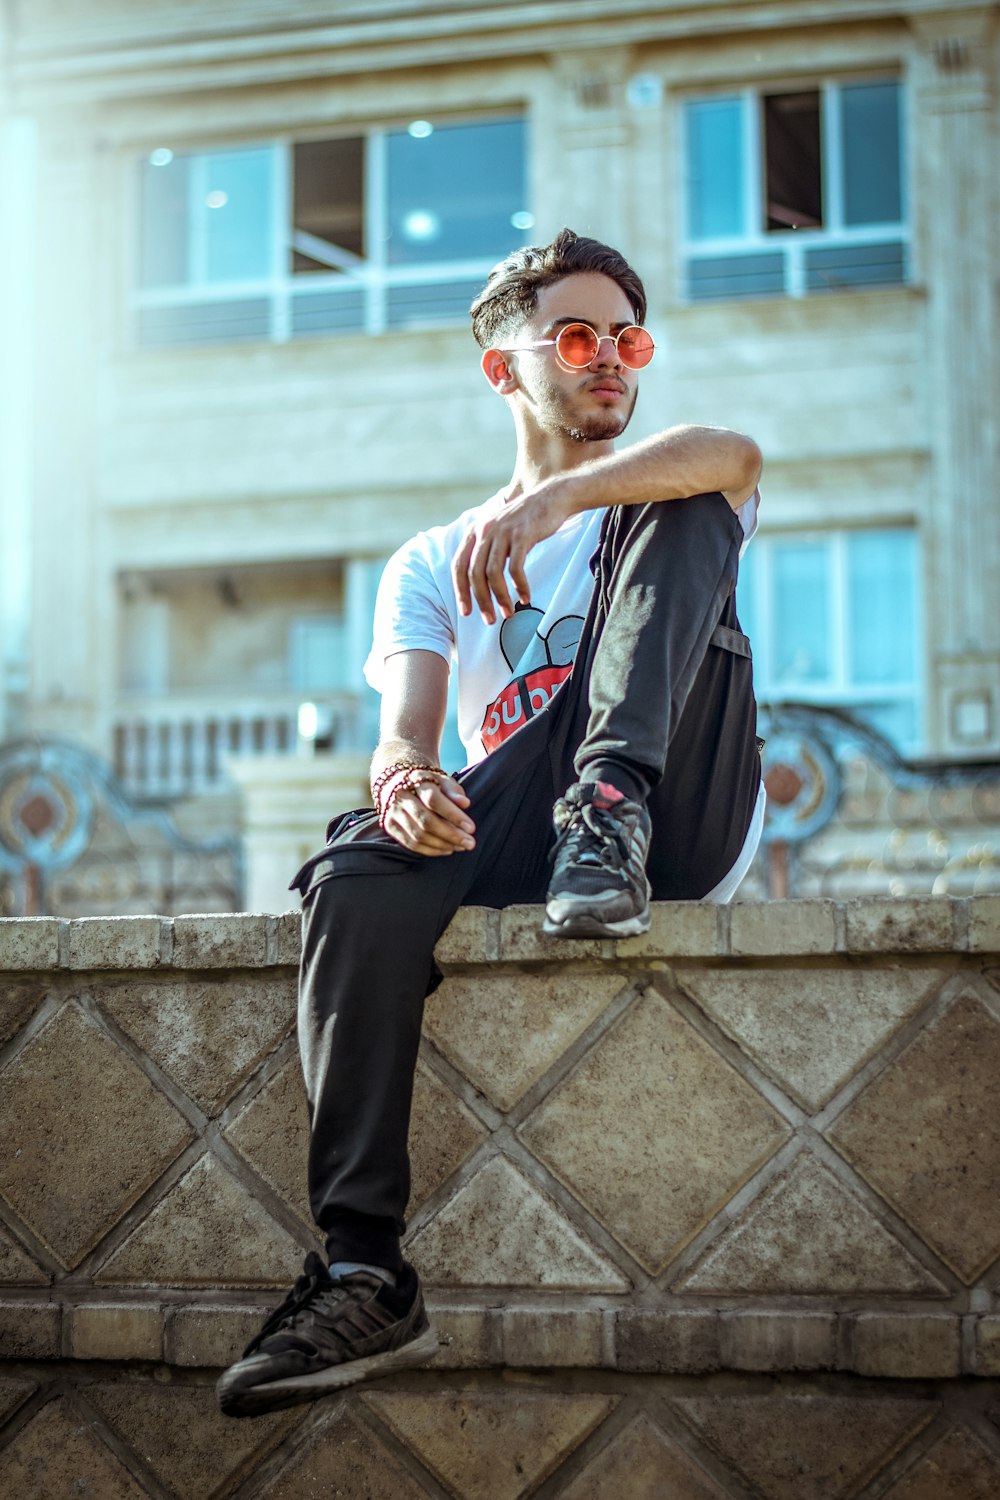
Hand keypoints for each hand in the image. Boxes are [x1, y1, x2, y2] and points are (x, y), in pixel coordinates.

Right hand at [382, 773, 476, 856]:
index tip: (471, 828)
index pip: (434, 800)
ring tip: (461, 847)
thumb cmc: (427, 783)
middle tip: (470, 843)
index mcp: (416, 780)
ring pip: (419, 836)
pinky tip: (447, 849)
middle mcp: (401, 797)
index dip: (453, 815)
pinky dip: (431, 850)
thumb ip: (453, 790)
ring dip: (443, 845)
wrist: (397, 783)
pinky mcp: (391, 827)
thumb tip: (465, 803)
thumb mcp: (442, 779)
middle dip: (451, 835)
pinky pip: (412, 844)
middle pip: (426, 821)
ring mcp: (393, 813)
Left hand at [451, 482, 573, 623]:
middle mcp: (486, 530)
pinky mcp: (522, 535)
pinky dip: (520, 586)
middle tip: (490, 620)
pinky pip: (516, 569)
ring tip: (508, 613)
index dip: (461, 591)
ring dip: (500, 598)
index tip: (467, 611)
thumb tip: (480, 582)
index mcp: (476, 531)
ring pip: (493, 574)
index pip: (459, 566)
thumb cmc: (527, 520)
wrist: (552, 498)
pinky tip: (525, 597)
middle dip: (481, 601)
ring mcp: (503, 532)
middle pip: (475, 574)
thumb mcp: (500, 530)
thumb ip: (487, 549)